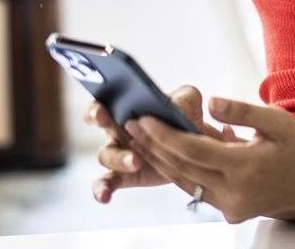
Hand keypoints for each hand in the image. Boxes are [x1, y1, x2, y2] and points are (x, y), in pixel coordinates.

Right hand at [86, 85, 237, 202]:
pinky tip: (104, 197)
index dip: (97, 105)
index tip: (101, 110)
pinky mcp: (125, 176)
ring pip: (106, 155)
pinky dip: (102, 189)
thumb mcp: (189, 102)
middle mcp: (117, 129)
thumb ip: (184, 98)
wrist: (196, 148)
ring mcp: (119, 153)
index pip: (103, 101)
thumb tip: (175, 107)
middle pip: (99, 123)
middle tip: (108, 120)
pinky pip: (106, 183)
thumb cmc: (185, 118)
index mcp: (126, 107)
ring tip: (137, 161)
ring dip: (119, 158)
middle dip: (98, 121)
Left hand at [125, 97, 294, 223]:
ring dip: (160, 161)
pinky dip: (180, 173)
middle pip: (181, 168)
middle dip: (152, 146)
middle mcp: (234, 191)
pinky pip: (197, 192)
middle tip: (130, 124)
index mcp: (244, 167)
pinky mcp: (232, 212)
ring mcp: (232, 206)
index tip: (143, 117)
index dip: (163, 134)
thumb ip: (240, 111)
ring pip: (185, 182)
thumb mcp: (276, 121)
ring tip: (140, 139)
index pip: (191, 150)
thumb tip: (209, 101)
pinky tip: (166, 156)